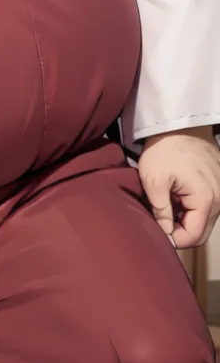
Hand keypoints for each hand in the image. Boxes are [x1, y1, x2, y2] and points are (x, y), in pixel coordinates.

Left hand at [138, 125, 219, 247]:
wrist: (178, 124)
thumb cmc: (164, 149)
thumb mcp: (153, 181)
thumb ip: (161, 213)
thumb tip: (166, 234)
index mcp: (206, 200)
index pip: (193, 237)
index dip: (173, 238)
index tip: (158, 228)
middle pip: (202, 231)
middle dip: (181, 229)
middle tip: (161, 217)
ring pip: (204, 218)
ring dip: (186, 217)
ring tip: (169, 202)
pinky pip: (208, 205)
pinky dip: (192, 205)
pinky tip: (178, 194)